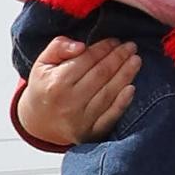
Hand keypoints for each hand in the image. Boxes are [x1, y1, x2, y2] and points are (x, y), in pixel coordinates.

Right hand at [14, 36, 138, 150]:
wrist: (39, 123)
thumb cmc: (44, 88)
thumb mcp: (43, 64)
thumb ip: (59, 47)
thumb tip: (82, 46)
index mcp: (57, 83)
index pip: (87, 60)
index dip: (104, 48)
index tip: (115, 40)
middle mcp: (69, 102)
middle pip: (101, 75)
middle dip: (119, 58)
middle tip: (131, 47)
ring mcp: (80, 120)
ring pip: (108, 93)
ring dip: (126, 75)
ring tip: (136, 60)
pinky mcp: (89, 133)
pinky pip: (110, 116)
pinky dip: (122, 103)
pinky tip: (132, 88)